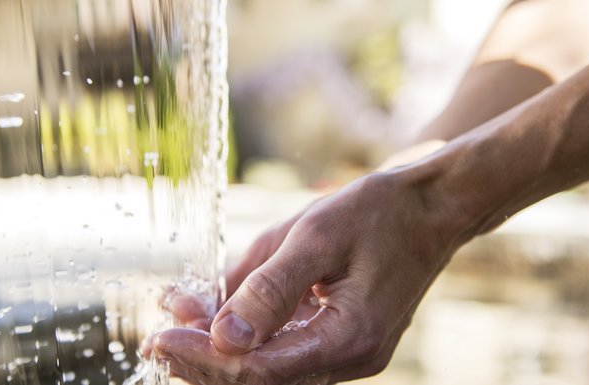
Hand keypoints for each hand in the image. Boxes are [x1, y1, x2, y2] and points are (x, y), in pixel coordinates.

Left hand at [150, 169, 470, 383]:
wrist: (432, 207)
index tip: (160, 334)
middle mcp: (350, 358)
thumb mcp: (317, 236)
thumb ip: (269, 288)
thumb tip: (222, 338)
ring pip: (268, 368)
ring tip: (175, 316)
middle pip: (261, 380)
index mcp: (350, 337)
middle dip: (203, 359)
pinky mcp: (339, 340)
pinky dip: (244, 333)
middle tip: (156, 335)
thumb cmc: (378, 212)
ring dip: (218, 346)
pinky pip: (282, 349)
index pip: (261, 370)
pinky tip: (211, 310)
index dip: (204, 357)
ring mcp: (347, 354)